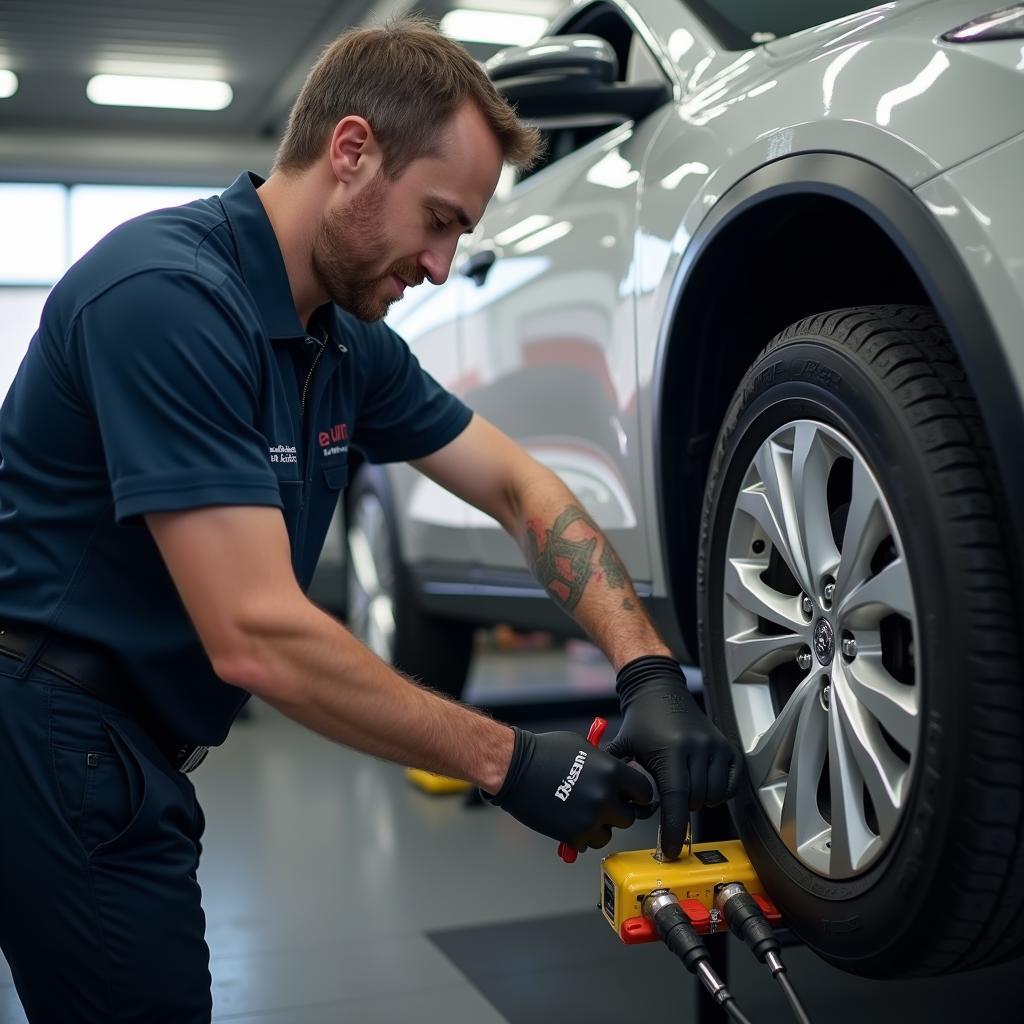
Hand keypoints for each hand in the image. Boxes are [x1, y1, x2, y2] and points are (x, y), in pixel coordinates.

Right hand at [485, 728, 654, 850]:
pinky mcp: (573, 834)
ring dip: (599, 827)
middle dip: (618, 812)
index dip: (637, 795)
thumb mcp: (583, 747)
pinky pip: (587, 843)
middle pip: (629, 817)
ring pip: (608, 834)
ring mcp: (590, 818)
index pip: (644, 792)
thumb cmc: (545, 752)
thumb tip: (619, 775)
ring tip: (582, 813)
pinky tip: (570, 821)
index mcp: (612, 772)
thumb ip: (605, 763)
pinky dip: (581, 836)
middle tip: (604, 806)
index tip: (631, 797)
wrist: (515, 768)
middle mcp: (605, 797)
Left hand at [607, 655, 741, 858]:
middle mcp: (697, 748)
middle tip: (670, 801)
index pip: (677, 800)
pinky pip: (733, 784)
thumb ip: (617, 773)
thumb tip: (605, 802)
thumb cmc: (641, 721)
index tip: (671, 850)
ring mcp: (715, 747)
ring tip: (685, 790)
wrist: (660, 690)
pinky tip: (705, 786)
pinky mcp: (728, 746)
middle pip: (696, 802)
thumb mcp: (625, 745)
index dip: (674, 829)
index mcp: (671, 751)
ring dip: (701, 802)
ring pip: (716, 796)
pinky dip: (721, 793)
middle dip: (683, 811)